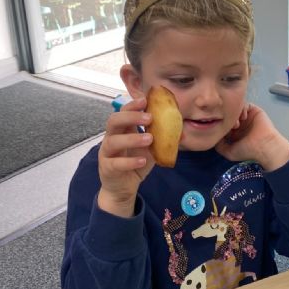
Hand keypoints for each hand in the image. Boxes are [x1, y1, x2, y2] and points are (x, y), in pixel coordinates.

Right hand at [97, 96, 154, 216]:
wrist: (123, 188)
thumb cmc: (135, 164)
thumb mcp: (151, 150)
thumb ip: (161, 140)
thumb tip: (182, 133)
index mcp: (122, 131)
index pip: (123, 112)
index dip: (132, 105)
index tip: (145, 100)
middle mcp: (111, 138)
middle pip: (113, 121)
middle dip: (131, 117)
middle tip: (149, 118)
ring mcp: (107, 154)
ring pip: (113, 141)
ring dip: (132, 138)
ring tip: (150, 139)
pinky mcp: (108, 169)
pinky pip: (116, 163)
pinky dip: (130, 161)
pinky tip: (143, 160)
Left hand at [215, 103, 288, 170]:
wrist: (264, 147)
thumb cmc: (248, 151)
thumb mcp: (229, 152)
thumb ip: (219, 146)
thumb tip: (213, 137)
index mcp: (234, 132)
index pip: (222, 123)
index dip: (220, 124)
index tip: (221, 129)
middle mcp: (240, 123)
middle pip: (228, 114)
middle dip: (226, 119)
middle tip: (230, 127)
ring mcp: (247, 116)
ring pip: (235, 108)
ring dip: (234, 114)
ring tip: (237, 124)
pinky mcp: (254, 110)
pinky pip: (245, 104)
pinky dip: (242, 109)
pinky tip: (243, 118)